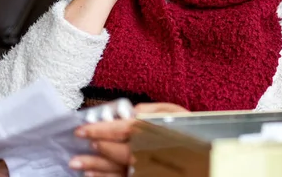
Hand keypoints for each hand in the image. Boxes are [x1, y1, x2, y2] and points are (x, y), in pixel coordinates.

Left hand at [69, 102, 188, 175]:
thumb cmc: (190, 129)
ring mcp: (147, 168)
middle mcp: (151, 152)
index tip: (82, 129)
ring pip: (118, 170)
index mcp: (156, 133)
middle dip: (97, 149)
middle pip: (119, 152)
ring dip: (96, 167)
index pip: (124, 130)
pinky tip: (91, 176)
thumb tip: (132, 110)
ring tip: (76, 164)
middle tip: (78, 145)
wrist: (205, 153)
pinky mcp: (146, 176)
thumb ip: (153, 110)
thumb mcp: (175, 113)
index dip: (101, 129)